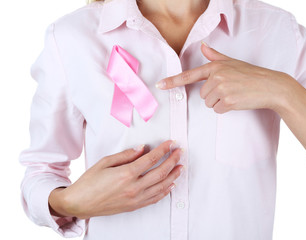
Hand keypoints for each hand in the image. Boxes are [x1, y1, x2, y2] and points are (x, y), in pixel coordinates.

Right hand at [48, 140, 183, 218]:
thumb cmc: (89, 182)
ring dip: (173, 176)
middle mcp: (134, 187)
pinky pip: (155, 199)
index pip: (151, 159)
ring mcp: (135, 198)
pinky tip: (170, 185)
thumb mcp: (105, 163)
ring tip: (180, 167)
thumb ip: (125, 155)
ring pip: (161, 186)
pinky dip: (165, 191)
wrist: (80, 204)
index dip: (163, 150)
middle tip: (179, 153)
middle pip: (160, 172)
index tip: (170, 143)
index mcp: (126, 174)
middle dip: (173, 160)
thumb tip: (141, 148)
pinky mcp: (134, 206)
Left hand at [155, 41, 292, 113]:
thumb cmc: (251, 74)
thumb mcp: (232, 62)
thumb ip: (215, 56)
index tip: (160, 85)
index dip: (173, 81)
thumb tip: (203, 46)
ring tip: (234, 95)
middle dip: (213, 95)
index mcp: (214, 66)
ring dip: (219, 102)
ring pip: (209, 103)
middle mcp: (215, 76)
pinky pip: (217, 110)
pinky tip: (237, 101)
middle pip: (202, 95)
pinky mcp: (227, 100)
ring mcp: (221, 88)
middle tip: (230, 89)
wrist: (270, 85)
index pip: (189, 75)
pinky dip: (226, 109)